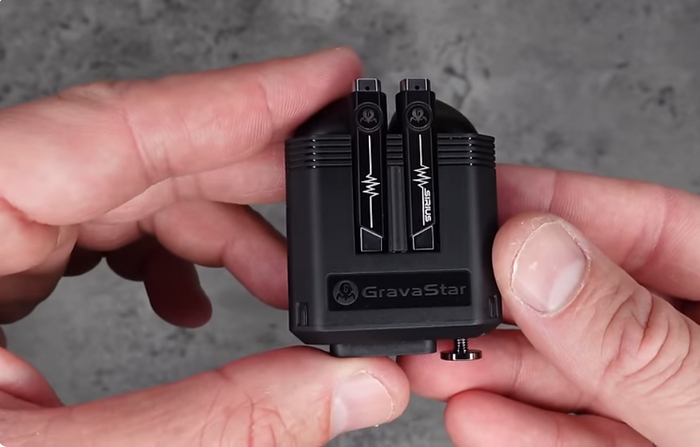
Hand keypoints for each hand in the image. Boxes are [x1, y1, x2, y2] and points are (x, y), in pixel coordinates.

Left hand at [0, 48, 408, 444]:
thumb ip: (211, 425)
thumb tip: (344, 386)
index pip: (118, 122)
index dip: (244, 98)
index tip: (331, 79)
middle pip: (143, 154)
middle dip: (257, 183)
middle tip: (340, 210)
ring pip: (132, 191)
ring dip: (222, 232)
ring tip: (286, 287)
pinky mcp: (1, 265)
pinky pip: (105, 230)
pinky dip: (170, 260)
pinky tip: (196, 302)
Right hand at [400, 165, 699, 445]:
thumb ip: (633, 337)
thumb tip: (540, 258)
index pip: (648, 223)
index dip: (562, 203)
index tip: (489, 197)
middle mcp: (695, 344)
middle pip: (586, 298)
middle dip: (505, 299)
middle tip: (445, 290)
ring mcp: (665, 404)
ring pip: (566, 371)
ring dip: (492, 368)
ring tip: (438, 362)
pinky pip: (570, 436)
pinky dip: (517, 426)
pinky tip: (475, 413)